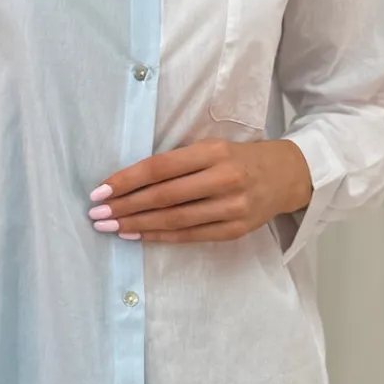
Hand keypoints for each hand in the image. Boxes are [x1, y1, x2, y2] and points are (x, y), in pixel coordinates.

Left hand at [87, 137, 312, 242]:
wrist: (286, 175)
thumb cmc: (238, 158)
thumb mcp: (212, 147)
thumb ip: (178, 161)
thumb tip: (129, 180)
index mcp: (214, 151)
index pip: (161, 167)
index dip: (128, 179)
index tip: (100, 190)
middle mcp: (224, 178)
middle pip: (164, 196)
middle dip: (126, 206)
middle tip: (97, 214)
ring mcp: (232, 207)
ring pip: (175, 219)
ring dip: (137, 224)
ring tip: (111, 226)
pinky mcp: (236, 230)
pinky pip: (190, 235)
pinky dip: (160, 236)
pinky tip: (137, 235)